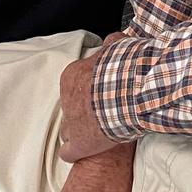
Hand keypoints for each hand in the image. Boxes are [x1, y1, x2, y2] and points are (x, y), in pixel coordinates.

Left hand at [57, 49, 121, 163]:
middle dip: (84, 109)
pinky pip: (68, 152)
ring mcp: (70, 123)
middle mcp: (67, 99)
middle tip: (101, 111)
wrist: (124, 93)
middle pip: (71, 105)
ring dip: (79, 130)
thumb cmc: (121, 71)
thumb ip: (112, 45)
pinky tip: (82, 152)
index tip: (102, 90)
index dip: (90, 88)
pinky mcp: (78, 144)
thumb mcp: (116, 49)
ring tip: (92, 132)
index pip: (76, 82)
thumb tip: (114, 38)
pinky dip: (75, 152)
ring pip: (67, 128)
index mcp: (72, 76)